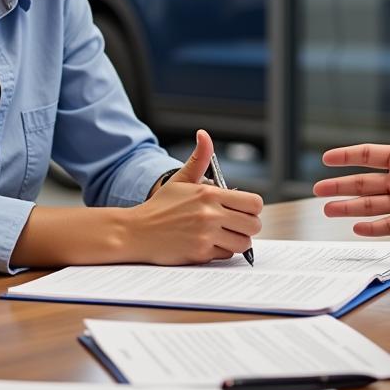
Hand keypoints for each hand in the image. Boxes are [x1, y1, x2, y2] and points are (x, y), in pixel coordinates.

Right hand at [128, 129, 262, 264]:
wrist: (136, 231)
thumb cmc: (160, 206)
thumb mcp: (181, 179)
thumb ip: (199, 158)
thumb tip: (204, 134)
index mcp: (209, 194)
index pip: (253, 203)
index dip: (252, 208)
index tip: (244, 210)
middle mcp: (210, 214)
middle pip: (253, 225)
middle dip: (248, 226)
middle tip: (236, 224)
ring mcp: (205, 235)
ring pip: (243, 243)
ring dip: (236, 240)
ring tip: (224, 234)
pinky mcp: (199, 253)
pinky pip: (225, 255)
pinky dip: (220, 251)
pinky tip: (208, 243)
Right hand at [312, 81, 389, 235]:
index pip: (368, 155)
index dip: (347, 156)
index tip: (326, 158)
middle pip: (363, 183)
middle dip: (339, 186)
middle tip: (318, 189)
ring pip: (370, 205)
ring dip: (348, 207)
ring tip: (327, 210)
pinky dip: (373, 228)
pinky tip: (356, 228)